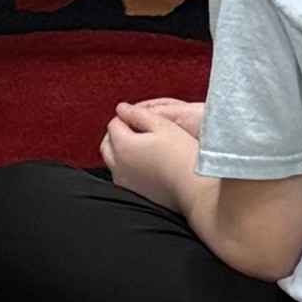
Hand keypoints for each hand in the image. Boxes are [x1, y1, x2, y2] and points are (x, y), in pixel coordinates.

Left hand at [102, 95, 203, 210]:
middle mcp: (118, 164)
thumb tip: (122, 109)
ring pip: (112, 160)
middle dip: (117, 133)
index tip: (140, 117)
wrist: (193, 188)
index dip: (126, 117)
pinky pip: (121, 174)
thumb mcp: (162, 125)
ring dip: (120, 150)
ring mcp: (124, 181)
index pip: (114, 124)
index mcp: (123, 145)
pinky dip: (126, 165)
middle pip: (107, 143)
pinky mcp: (133, 192)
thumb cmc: (181, 155)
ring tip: (141, 145)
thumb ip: (138, 114)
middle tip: (136, 128)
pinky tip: (144, 162)